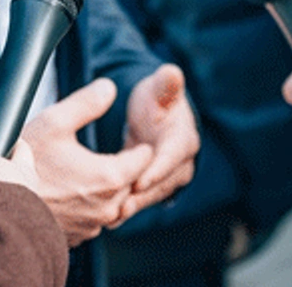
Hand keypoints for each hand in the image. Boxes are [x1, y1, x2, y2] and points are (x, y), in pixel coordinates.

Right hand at [19, 79, 154, 246]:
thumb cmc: (24, 167)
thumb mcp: (54, 122)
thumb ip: (86, 103)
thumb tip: (109, 88)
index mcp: (110, 177)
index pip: (145, 158)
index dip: (139, 146)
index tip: (132, 140)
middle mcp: (108, 206)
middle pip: (132, 182)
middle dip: (125, 167)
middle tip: (110, 154)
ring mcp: (92, 225)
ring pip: (114, 203)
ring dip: (107, 189)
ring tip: (88, 172)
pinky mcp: (77, 237)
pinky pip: (94, 219)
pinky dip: (88, 206)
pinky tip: (71, 193)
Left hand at [113, 63, 199, 225]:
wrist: (154, 114)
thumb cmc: (156, 98)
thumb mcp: (158, 89)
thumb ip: (166, 84)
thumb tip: (172, 72)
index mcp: (183, 139)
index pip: (172, 157)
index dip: (157, 169)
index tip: (139, 180)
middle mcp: (181, 162)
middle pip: (163, 183)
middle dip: (142, 196)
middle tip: (121, 207)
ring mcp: (169, 176)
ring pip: (152, 195)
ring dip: (134, 206)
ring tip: (112, 217)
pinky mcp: (154, 185)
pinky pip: (142, 198)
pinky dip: (127, 207)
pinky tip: (108, 218)